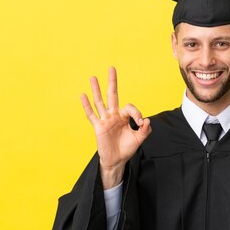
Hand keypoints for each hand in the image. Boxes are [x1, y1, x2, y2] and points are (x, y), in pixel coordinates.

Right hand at [81, 67, 150, 188]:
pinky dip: (87, 105)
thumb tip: (146, 120)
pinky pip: (91, 115)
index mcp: (124, 117)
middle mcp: (114, 115)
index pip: (129, 107)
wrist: (117, 160)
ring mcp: (105, 120)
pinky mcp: (98, 127)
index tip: (141, 122)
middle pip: (113, 95)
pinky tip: (83, 95)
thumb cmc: (127, 148)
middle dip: (113, 82)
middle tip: (112, 68)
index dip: (136, 112)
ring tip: (93, 77)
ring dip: (96, 89)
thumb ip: (145, 130)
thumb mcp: (139, 139)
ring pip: (100, 102)